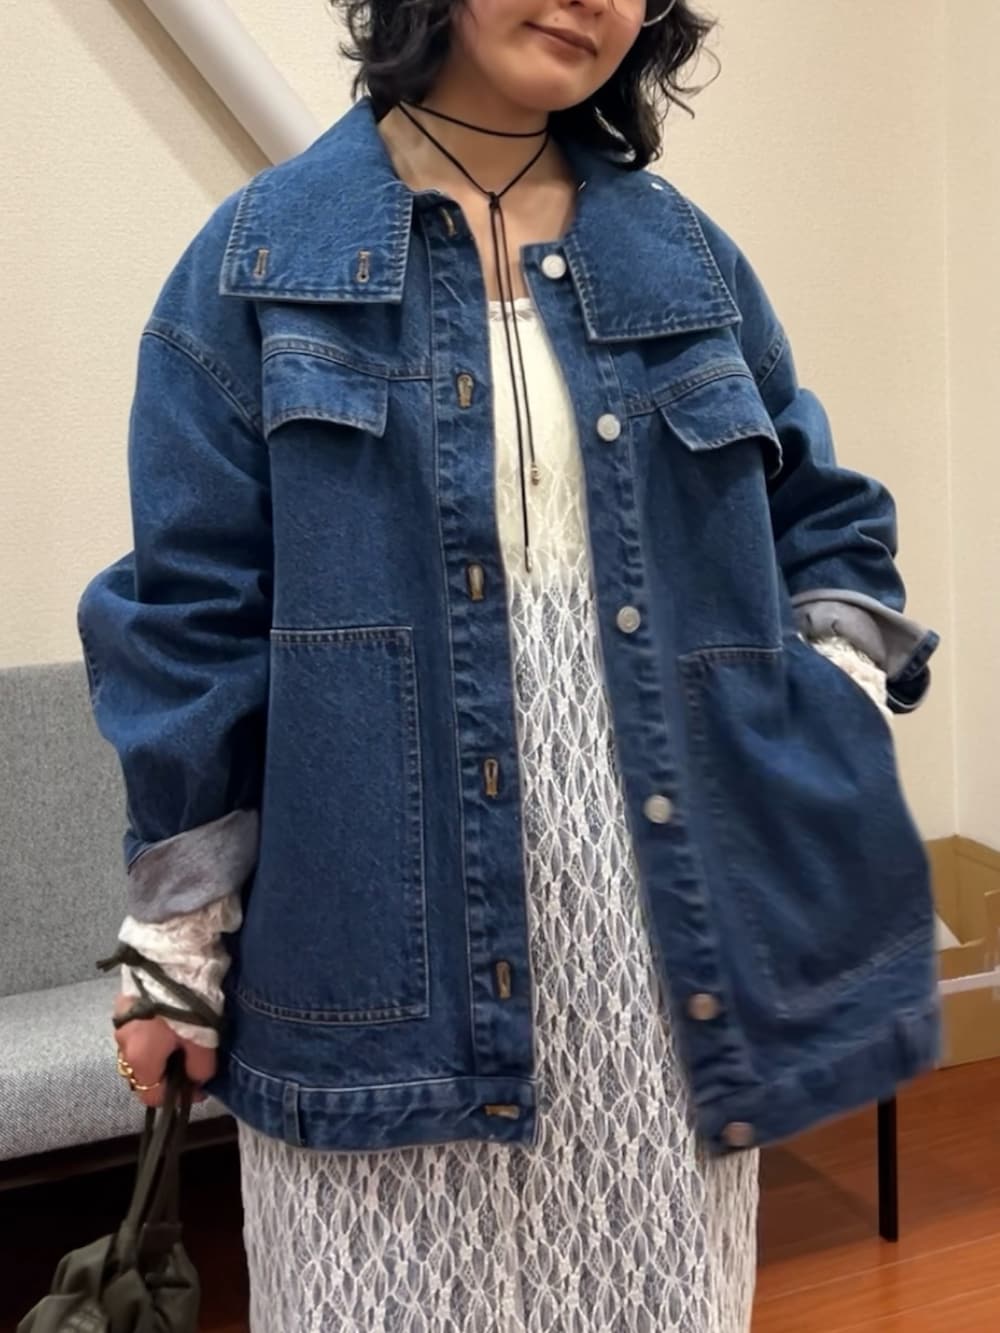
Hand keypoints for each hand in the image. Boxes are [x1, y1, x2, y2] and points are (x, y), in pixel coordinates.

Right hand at [113, 992, 216, 1108]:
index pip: (150, 1096)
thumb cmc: (188, 1004)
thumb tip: (196, 1081)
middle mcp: (121, 1044)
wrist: (171, 957)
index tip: (197, 1086)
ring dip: (157, 1049)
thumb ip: (199, 1069)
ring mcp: (119, 1020)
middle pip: (142, 1071)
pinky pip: (136, 1026)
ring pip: (137, 1047)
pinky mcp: (123, 1000)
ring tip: (181, 1035)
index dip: (176, 1097)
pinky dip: (151, 1029)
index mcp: (139, 1058)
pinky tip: (168, 1016)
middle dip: (165, 1071)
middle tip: (191, 1058)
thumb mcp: (203, 1041)